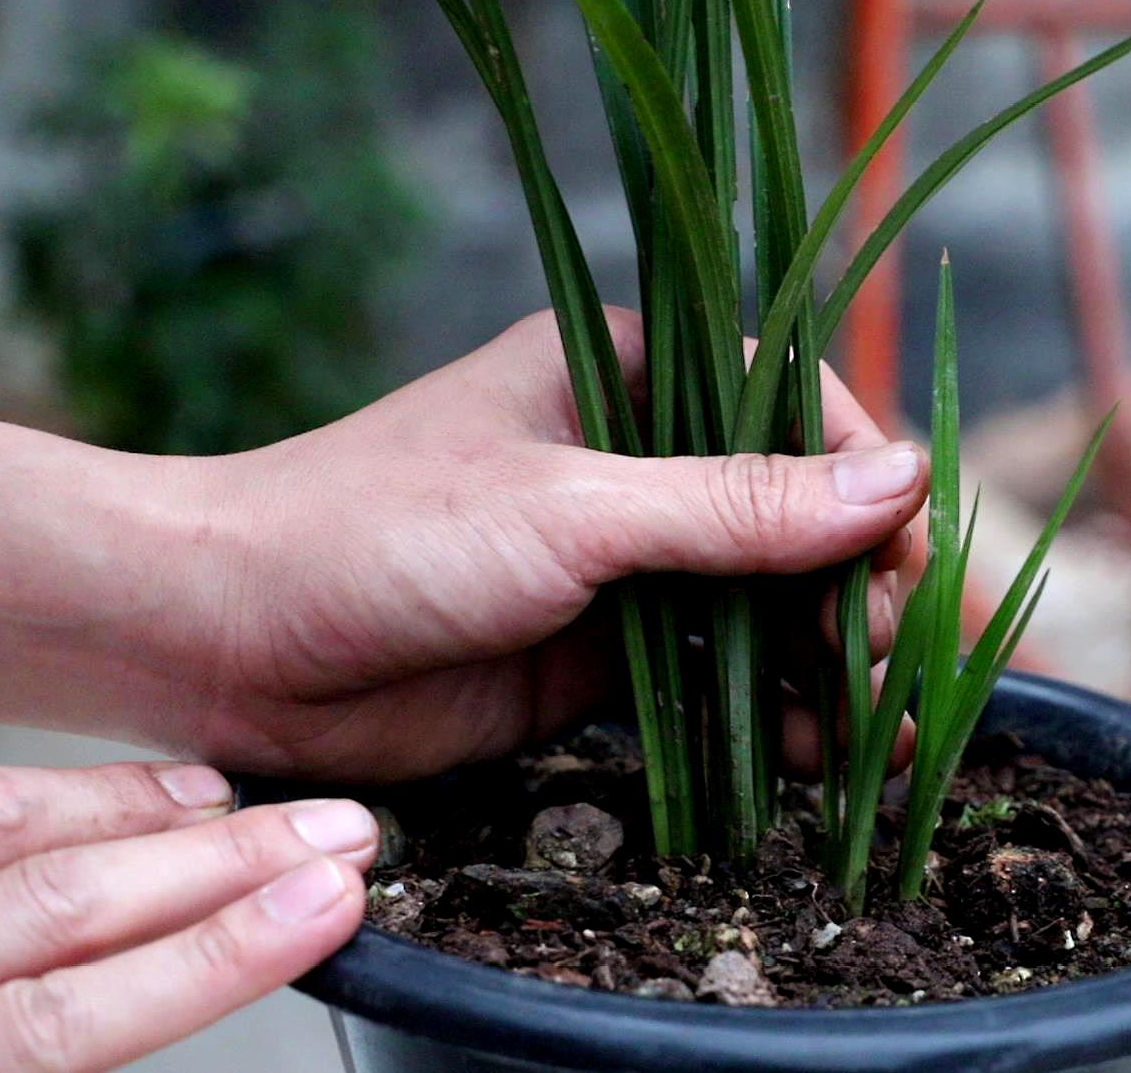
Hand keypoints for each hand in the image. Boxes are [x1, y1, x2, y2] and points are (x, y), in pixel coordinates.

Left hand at [0, 762, 371, 1070]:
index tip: (320, 910)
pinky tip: (142, 800)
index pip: (56, 1020)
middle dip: (220, 867)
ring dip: (152, 818)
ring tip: (261, 814)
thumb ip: (39, 1063)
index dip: (210, 958)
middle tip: (336, 839)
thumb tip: (192, 988)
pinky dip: (58, 795)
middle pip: (46, 908)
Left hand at [167, 309, 927, 779]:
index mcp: (627, 374)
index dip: (863, 482)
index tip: (903, 558)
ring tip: (879, 728)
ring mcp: (620, 565)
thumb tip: (900, 479)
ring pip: (764, 605)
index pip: (792, 408)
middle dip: (853, 586)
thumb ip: (736, 506)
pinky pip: (715, 681)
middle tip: (872, 657)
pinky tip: (816, 756)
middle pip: (794, 516)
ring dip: (826, 661)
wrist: (228, 641)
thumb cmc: (378, 530)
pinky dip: (770, 717)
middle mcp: (635, 462)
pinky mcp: (599, 657)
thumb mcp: (571, 509)